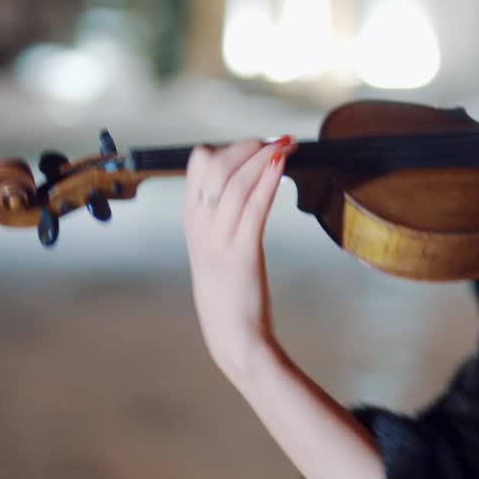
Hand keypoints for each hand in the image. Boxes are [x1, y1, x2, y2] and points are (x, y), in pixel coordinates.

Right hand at [183, 136, 294, 383]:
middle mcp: (200, 227)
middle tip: (276, 141)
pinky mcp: (242, 253)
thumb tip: (244, 190)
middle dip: (249, 147)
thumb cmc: (230, 296)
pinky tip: (283, 165)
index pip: (198, 166)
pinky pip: (254, 206)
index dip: (228, 148)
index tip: (254, 146)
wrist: (234, 337)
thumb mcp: (214, 251)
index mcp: (191, 223)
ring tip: (286, 144)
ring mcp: (218, 240)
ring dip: (264, 156)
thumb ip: (221, 221)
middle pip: (217, 166)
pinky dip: (269, 180)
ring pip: (236, 181)